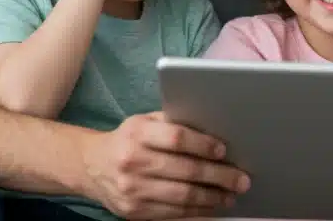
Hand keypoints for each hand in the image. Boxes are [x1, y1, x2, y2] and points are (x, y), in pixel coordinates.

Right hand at [80, 112, 250, 219]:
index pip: (177, 138)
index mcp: (137, 134)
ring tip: (230, 195)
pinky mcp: (134, 211)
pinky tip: (211, 207)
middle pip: (185, 171)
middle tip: (241, 179)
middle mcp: (133, 161)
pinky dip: (196, 212)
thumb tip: (214, 129)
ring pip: (181, 196)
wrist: (92, 166)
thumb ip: (173, 123)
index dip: (204, 145)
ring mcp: (132, 190)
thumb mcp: (144, 122)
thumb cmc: (128, 140)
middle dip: (219, 176)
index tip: (224, 151)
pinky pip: (172, 214)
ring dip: (212, 198)